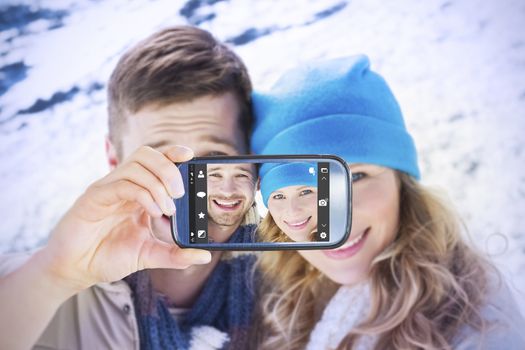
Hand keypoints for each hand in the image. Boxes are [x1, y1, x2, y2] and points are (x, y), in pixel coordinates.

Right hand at [36, 145, 210, 295]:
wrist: (76, 270)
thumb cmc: (108, 256)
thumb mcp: (149, 255)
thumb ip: (176, 254)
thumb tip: (203, 256)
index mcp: (137, 191)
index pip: (156, 160)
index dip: (172, 153)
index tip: (190, 155)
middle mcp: (123, 184)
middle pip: (147, 155)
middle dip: (168, 169)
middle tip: (180, 194)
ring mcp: (108, 189)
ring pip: (136, 165)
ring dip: (158, 184)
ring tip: (167, 209)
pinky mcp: (94, 197)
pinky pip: (122, 184)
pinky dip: (143, 195)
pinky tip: (153, 212)